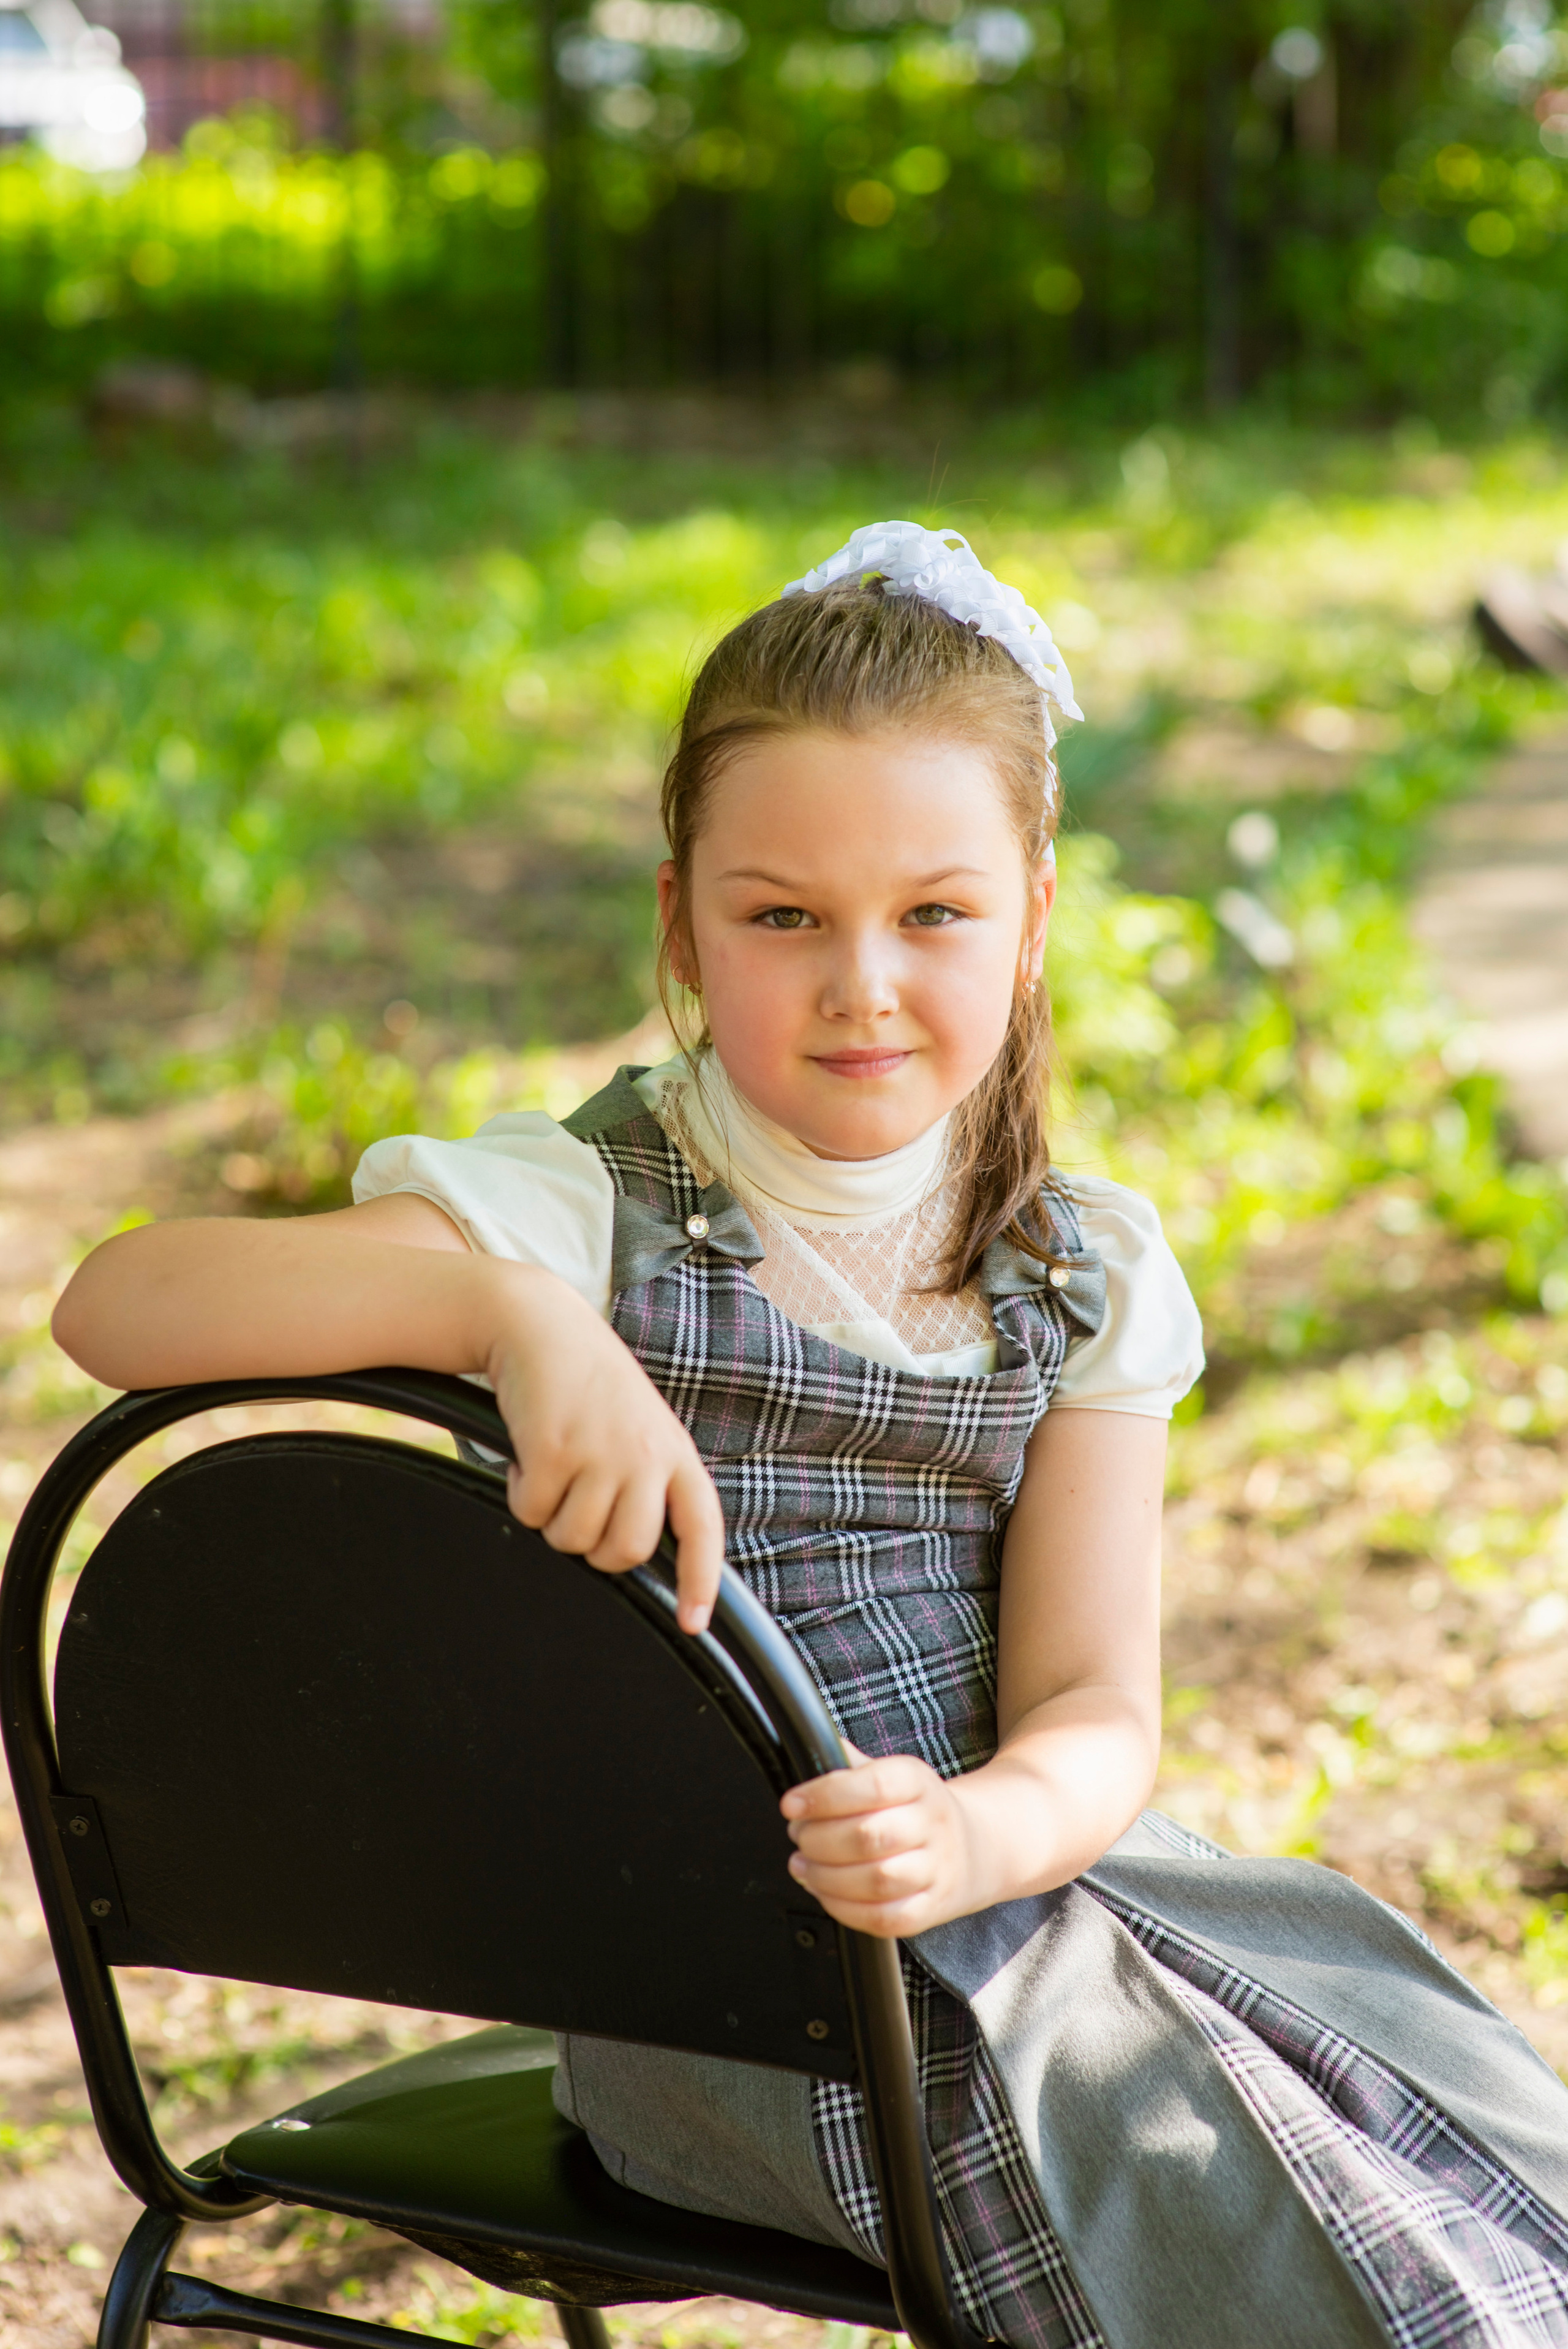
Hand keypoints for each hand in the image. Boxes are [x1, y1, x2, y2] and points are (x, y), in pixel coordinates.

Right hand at [486, 1269, 724, 1634]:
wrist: (541, 1326)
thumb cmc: (588, 1384)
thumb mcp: (639, 1428)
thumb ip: (649, 1481)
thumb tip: (636, 1548)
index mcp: (676, 1452)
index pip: (702, 1527)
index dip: (700, 1580)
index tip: (692, 1622)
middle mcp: (647, 1455)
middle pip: (625, 1551)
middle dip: (593, 1548)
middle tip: (578, 1509)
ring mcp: (601, 1453)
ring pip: (573, 1540)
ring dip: (552, 1518)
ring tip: (554, 1468)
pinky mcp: (553, 1451)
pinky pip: (531, 1514)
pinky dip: (521, 1494)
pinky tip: (529, 1453)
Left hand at [780, 1743, 977, 1936]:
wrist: (973, 1848)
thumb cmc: (917, 1810)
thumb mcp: (893, 1774)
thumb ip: (852, 1765)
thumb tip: (811, 1747)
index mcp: (919, 1782)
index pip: (873, 1786)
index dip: (825, 1796)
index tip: (792, 1804)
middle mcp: (933, 1825)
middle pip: (869, 1836)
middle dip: (818, 1839)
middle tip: (798, 1836)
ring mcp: (935, 1870)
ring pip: (877, 1880)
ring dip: (826, 1876)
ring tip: (803, 1865)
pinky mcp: (929, 1909)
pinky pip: (885, 1918)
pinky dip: (844, 1908)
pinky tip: (825, 1891)